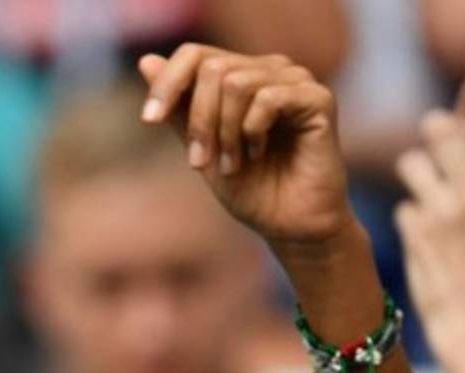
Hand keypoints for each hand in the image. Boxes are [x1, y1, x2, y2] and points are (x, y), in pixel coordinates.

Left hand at [138, 45, 353, 247]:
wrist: (287, 225)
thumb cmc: (249, 188)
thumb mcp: (201, 147)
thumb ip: (179, 109)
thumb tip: (146, 61)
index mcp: (241, 75)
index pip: (194, 55)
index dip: (167, 84)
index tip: (149, 119)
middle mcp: (269, 70)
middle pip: (213, 69)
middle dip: (200, 122)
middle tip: (202, 161)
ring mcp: (296, 81)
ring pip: (237, 82)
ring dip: (225, 132)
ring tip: (232, 164)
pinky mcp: (318, 99)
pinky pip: (269, 98)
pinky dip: (253, 131)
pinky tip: (259, 153)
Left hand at [395, 69, 464, 367]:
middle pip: (441, 127)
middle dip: (437, 128)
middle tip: (438, 138)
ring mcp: (443, 211)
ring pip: (412, 161)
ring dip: (417, 172)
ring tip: (430, 194)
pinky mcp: (414, 231)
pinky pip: (406, 204)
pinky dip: (414, 216)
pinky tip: (427, 238)